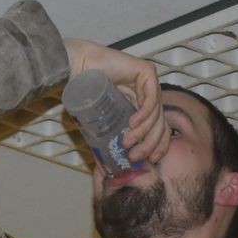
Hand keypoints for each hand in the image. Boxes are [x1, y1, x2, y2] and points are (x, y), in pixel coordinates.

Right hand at [62, 38, 167, 166]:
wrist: (76, 68)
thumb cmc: (84, 94)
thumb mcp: (104, 123)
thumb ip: (113, 139)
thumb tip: (112, 169)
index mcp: (141, 105)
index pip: (160, 128)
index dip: (158, 146)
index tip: (151, 160)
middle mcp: (148, 94)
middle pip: (160, 123)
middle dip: (149, 144)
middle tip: (135, 156)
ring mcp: (149, 83)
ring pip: (156, 113)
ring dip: (143, 132)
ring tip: (127, 142)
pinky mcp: (147, 72)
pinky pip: (151, 98)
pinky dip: (144, 114)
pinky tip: (132, 123)